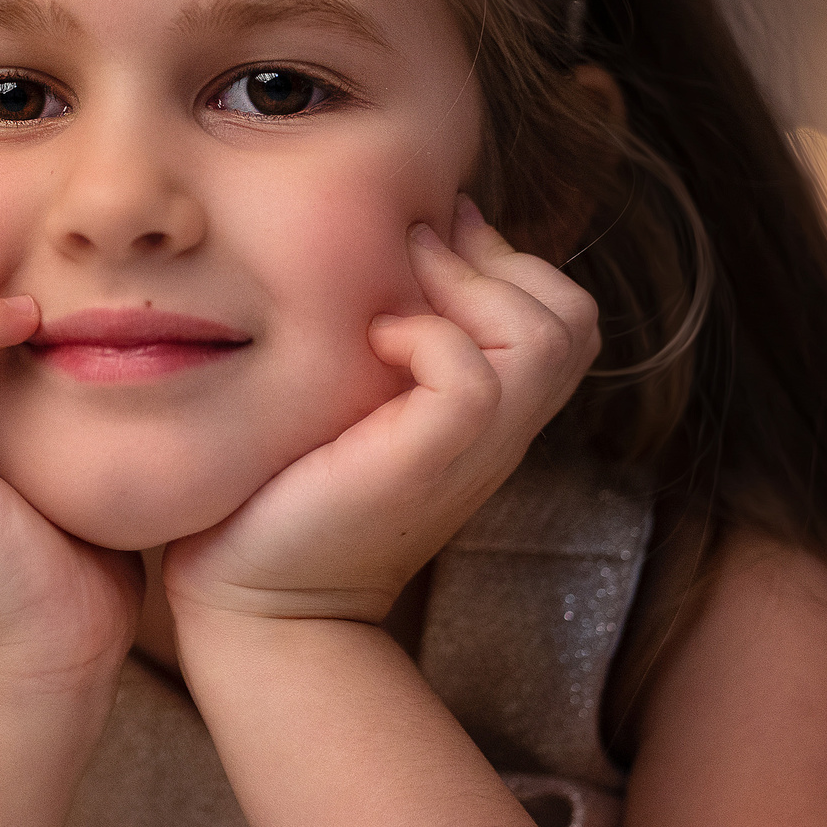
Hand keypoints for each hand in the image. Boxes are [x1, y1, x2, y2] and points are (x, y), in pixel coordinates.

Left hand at [163, 196, 599, 629]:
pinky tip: (371, 344)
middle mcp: (500, 432)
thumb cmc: (284, 485)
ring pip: (546, 334)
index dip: (506, 257)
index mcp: (493, 413)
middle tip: (412, 255)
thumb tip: (412, 231)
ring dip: (470, 286)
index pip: (562, 309)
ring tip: (392, 303)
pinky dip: (427, 337)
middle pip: (571, 313)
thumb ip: (395, 333)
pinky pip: (472, 377)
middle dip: (499, 259)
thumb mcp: (354, 392)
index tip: (426, 239)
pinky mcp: (425, 464)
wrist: (255, 595)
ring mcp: (472, 451)